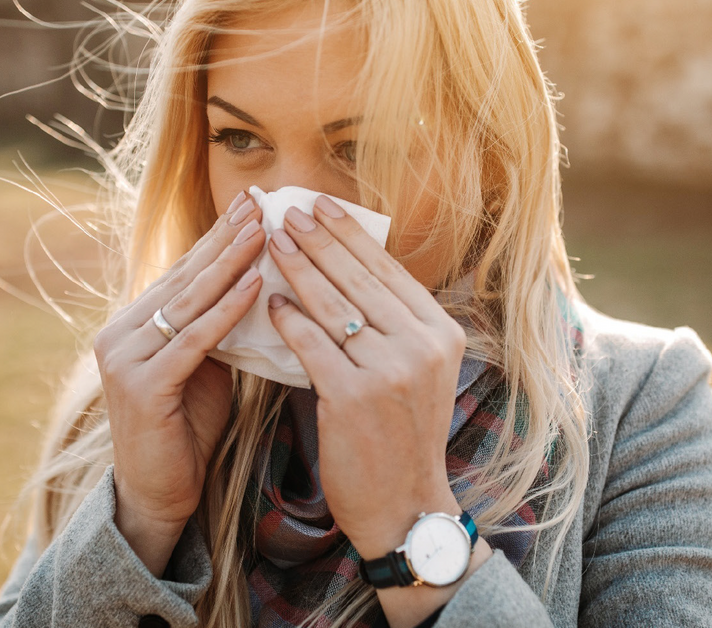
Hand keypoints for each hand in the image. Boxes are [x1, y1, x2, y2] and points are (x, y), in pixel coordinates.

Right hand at [92, 194, 265, 573]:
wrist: (159, 494)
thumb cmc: (186, 432)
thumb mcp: (203, 368)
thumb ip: (214, 330)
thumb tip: (255, 284)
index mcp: (132, 325)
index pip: (181, 272)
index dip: (215, 238)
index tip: (249, 204)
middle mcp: (119, 333)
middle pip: (183, 278)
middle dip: (224, 240)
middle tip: (259, 203)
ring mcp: (125, 358)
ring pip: (188, 302)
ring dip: (229, 264)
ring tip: (263, 232)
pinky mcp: (142, 385)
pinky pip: (194, 340)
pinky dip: (227, 312)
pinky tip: (255, 288)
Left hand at [261, 195, 470, 621]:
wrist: (403, 505)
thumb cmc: (401, 436)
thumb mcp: (418, 373)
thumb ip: (394, 325)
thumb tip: (348, 269)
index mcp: (441, 334)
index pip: (388, 271)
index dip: (351, 235)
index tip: (321, 205)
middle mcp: (421, 346)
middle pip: (358, 280)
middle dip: (319, 240)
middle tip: (287, 211)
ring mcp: (389, 371)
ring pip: (332, 306)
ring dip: (297, 268)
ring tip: (272, 242)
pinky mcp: (353, 397)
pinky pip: (311, 345)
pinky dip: (288, 320)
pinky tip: (270, 302)